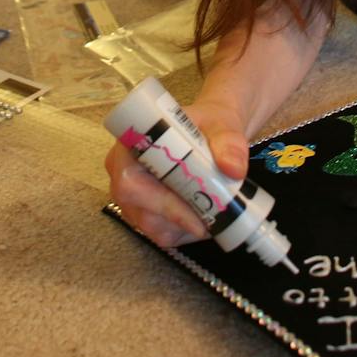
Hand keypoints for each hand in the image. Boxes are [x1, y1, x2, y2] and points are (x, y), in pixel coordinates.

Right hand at [105, 95, 249, 248]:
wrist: (214, 131)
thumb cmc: (210, 124)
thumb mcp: (223, 126)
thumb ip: (229, 143)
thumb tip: (233, 169)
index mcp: (131, 145)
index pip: (131, 184)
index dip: (162, 204)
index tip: (197, 215)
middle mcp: (123, 172)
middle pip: (140, 212)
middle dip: (180, 219)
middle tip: (214, 217)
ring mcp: (131, 196)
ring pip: (153, 227)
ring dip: (186, 227)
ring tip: (213, 212)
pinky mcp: (144, 211)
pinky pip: (162, 233)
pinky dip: (186, 230)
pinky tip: (204, 215)